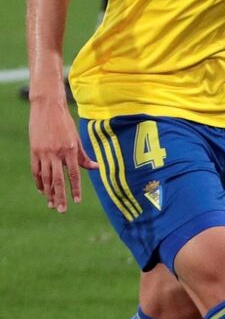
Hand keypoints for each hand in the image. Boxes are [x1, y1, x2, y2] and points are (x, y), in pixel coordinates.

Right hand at [29, 93, 95, 211]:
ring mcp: (44, 153)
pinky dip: (39, 181)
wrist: (47, 108)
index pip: (74, 175)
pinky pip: (36, 170)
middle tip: (61, 210)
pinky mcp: (34, 151)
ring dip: (48, 192)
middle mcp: (57, 153)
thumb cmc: (65, 123)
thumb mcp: (77, 138)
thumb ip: (84, 156)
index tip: (77, 202)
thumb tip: (96, 168)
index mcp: (70, 150)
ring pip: (46, 178)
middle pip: (58, 180)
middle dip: (60, 196)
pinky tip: (42, 190)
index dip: (75, 189)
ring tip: (51, 204)